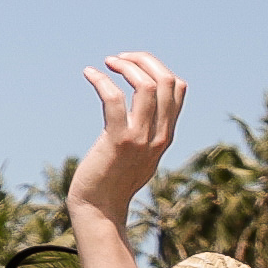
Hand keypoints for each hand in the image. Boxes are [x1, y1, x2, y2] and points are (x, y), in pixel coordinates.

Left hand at [68, 52, 186, 225]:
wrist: (100, 208)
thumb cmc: (114, 181)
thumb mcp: (142, 155)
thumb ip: (148, 132)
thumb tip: (144, 108)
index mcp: (166, 135)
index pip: (178, 88)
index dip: (157, 68)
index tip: (133, 66)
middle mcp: (159, 135)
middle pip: (166, 80)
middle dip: (143, 60)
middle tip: (118, 59)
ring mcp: (140, 138)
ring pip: (146, 86)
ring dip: (127, 66)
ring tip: (107, 62)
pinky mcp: (117, 141)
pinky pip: (114, 100)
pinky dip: (102, 81)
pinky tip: (89, 74)